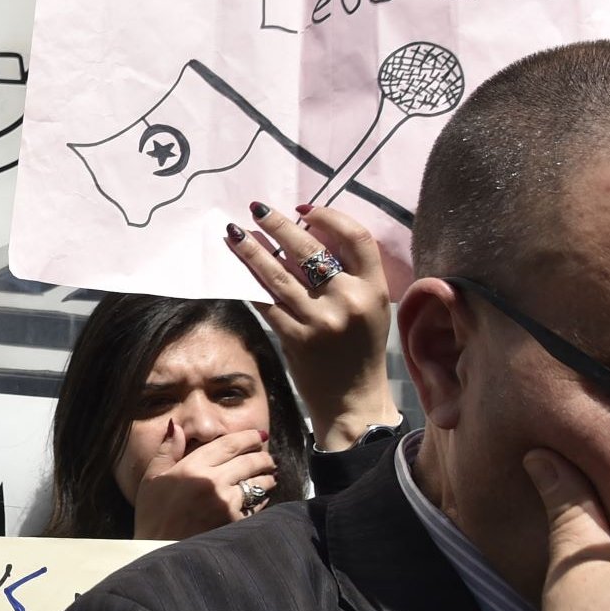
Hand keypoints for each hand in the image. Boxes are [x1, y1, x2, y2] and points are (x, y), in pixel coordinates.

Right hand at [120, 424, 276, 540]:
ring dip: (267, 477)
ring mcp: (226, 503)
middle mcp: (213, 482)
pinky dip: (261, 499)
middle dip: (263, 457)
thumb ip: (167, 450)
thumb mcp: (151, 479)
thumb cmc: (153, 516)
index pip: (229, 444)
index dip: (249, 437)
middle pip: (249, 461)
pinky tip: (261, 498)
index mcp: (192, 467)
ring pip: (257, 482)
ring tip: (270, 476)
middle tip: (268, 458)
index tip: (259, 435)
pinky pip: (257, 506)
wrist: (157, 552)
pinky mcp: (234, 522)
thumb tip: (176, 426)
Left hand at [228, 203, 396, 448]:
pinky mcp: (295, 338)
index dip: (330, 217)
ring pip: (279, 274)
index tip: (305, 209)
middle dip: (279, 226)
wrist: (354, 401)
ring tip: (235, 233)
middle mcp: (349, 300)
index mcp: (374, 289)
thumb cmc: (360, 351)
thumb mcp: (371, 309)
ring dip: (252, 251)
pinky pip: (267, 303)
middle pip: (310, 249)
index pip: (357, 238)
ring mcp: (321, 320)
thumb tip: (310, 237)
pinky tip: (236, 271)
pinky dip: (251, 285)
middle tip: (257, 210)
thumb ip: (351, 276)